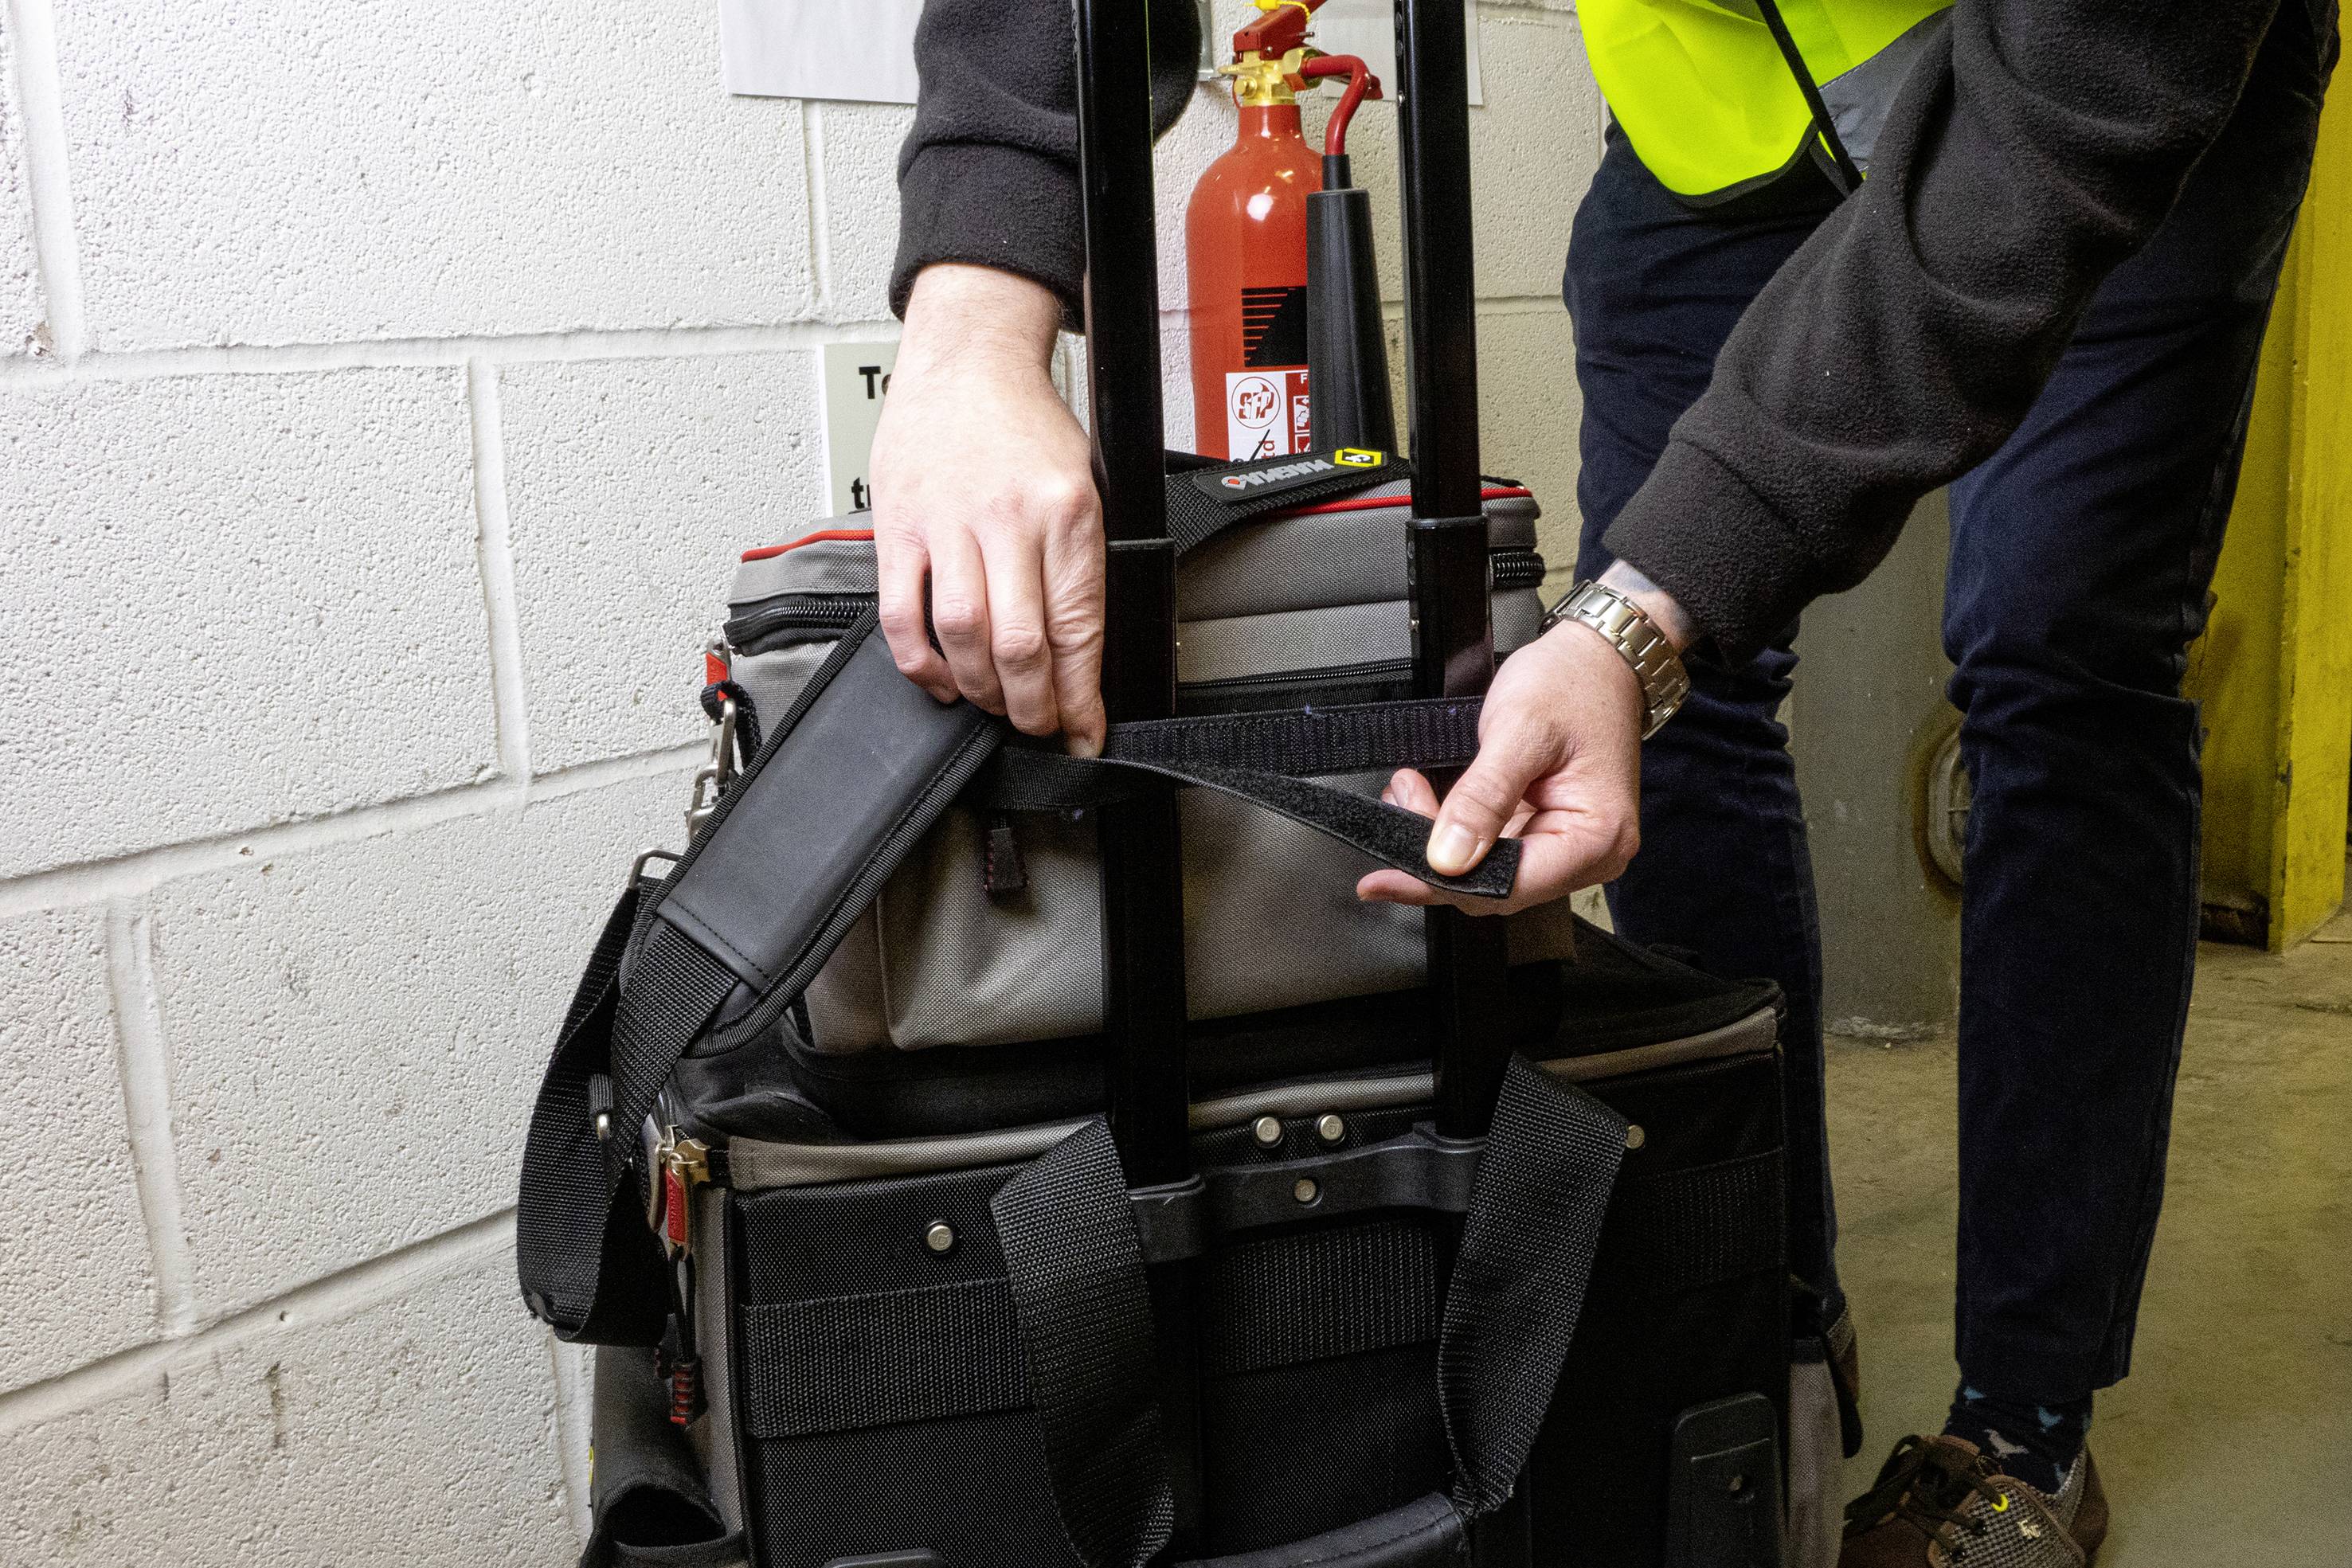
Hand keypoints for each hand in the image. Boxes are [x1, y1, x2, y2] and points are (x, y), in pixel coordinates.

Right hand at [870, 264, 1107, 754]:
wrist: (967, 360)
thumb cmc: (1026, 425)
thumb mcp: (1084, 485)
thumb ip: (1081, 566)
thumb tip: (1081, 655)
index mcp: (1068, 511)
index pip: (1078, 629)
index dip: (1081, 698)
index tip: (1083, 732)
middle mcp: (1008, 518)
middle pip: (1020, 647)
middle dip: (1032, 708)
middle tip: (1038, 726)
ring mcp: (947, 524)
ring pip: (962, 638)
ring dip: (979, 691)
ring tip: (993, 704)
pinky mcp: (898, 528)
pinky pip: (902, 616)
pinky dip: (920, 663)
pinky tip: (940, 678)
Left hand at [1356, 619, 1644, 914]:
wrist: (1596, 659)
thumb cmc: (1574, 683)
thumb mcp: (1520, 730)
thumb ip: (1482, 797)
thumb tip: (1447, 857)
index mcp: (1598, 838)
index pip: (1509, 886)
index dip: (1443, 884)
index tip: (1391, 874)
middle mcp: (1589, 855)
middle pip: (1493, 887)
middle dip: (1435, 855)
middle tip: (1400, 803)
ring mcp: (1565, 847)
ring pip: (1484, 873)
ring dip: (1437, 841)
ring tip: (1409, 792)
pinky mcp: (1543, 833)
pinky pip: (1490, 851)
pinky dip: (1452, 830)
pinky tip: (1426, 802)